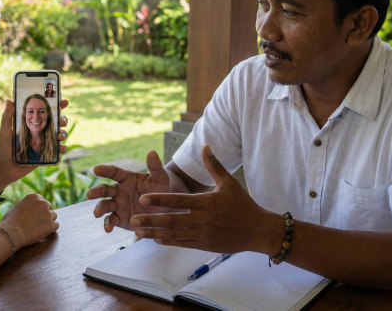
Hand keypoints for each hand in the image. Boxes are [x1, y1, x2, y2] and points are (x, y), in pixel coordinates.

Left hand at [0, 99, 69, 190]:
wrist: (4, 169)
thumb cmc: (2, 149)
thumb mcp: (4, 131)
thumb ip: (7, 117)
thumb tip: (9, 100)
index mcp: (31, 124)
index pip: (45, 112)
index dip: (56, 105)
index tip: (63, 101)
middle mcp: (39, 132)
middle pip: (56, 123)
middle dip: (63, 120)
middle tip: (61, 122)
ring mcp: (43, 144)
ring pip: (60, 136)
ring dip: (63, 134)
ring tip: (60, 137)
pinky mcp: (46, 156)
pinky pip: (57, 152)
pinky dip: (62, 150)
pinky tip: (60, 149)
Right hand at [0, 193, 58, 247]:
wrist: (12, 232)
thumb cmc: (9, 221)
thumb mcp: (13, 208)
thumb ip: (23, 206)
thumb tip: (24, 208)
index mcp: (34, 196)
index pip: (42, 200)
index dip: (39, 208)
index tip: (35, 214)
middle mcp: (43, 203)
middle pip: (49, 207)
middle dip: (44, 214)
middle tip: (37, 222)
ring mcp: (48, 213)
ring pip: (53, 216)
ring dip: (48, 221)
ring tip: (40, 227)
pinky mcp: (51, 225)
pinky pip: (56, 225)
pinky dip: (51, 229)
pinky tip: (44, 232)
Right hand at [87, 151, 171, 232]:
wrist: (165, 209)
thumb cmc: (162, 190)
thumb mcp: (161, 179)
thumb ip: (155, 167)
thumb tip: (152, 152)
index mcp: (127, 178)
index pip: (114, 172)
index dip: (105, 170)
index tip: (96, 169)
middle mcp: (119, 191)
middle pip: (104, 189)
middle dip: (97, 191)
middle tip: (90, 194)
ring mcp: (118, 205)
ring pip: (105, 205)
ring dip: (99, 208)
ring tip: (97, 213)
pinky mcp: (120, 218)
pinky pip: (111, 220)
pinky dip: (108, 224)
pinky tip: (108, 229)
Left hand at [130, 145, 282, 253]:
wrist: (257, 230)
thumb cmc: (242, 204)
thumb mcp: (228, 182)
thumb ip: (214, 165)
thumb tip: (204, 145)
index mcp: (206, 203)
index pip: (178, 200)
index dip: (159, 200)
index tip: (143, 199)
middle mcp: (202, 219)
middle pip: (171, 220)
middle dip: (150, 220)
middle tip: (133, 219)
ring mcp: (203, 234)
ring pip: (174, 234)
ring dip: (155, 234)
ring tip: (138, 232)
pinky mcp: (205, 245)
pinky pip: (183, 243)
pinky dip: (168, 241)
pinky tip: (156, 240)